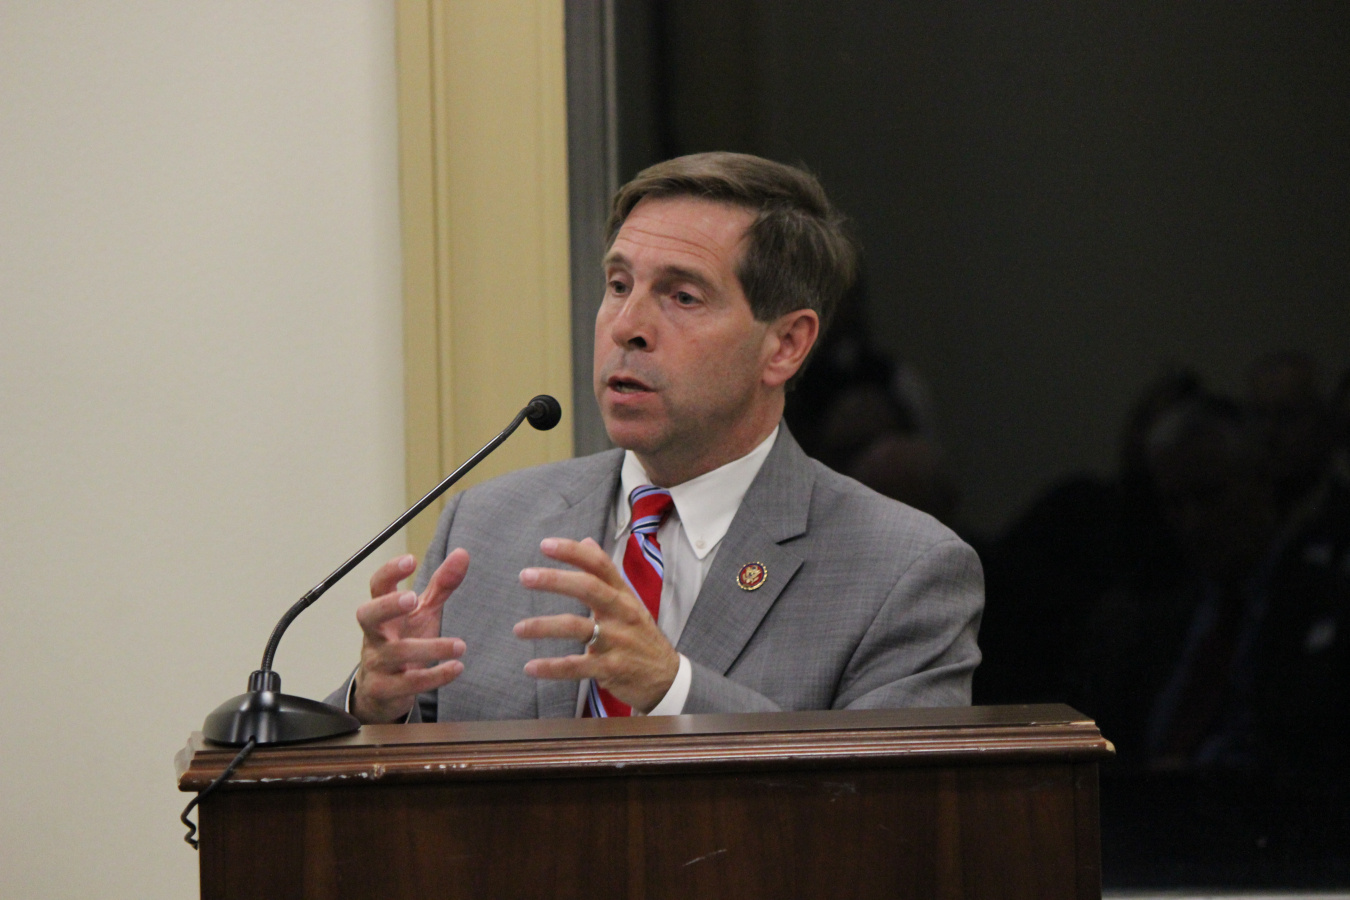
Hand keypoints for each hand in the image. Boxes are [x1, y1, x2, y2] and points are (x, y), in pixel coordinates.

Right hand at [351, 550, 468, 722]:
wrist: (382, 691)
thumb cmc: (403, 641)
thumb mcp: (423, 612)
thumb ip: (442, 585)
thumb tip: (463, 553)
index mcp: (382, 612)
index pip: (377, 586)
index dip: (390, 572)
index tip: (410, 560)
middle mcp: (374, 635)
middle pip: (368, 616)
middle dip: (388, 605)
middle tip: (413, 599)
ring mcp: (376, 662)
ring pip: (397, 653)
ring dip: (431, 648)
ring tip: (460, 645)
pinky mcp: (385, 689)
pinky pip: (408, 683)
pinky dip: (435, 676)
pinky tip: (457, 668)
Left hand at [513, 537, 678, 712]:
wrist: (666, 678)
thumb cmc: (640, 635)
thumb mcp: (629, 601)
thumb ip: (606, 574)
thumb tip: (586, 542)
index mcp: (624, 595)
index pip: (600, 565)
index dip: (573, 552)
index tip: (546, 544)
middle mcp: (621, 613)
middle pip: (588, 588)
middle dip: (555, 580)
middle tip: (525, 576)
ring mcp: (616, 641)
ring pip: (576, 627)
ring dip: (543, 626)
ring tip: (518, 629)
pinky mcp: (610, 668)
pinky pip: (575, 666)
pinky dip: (551, 667)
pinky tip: (530, 667)